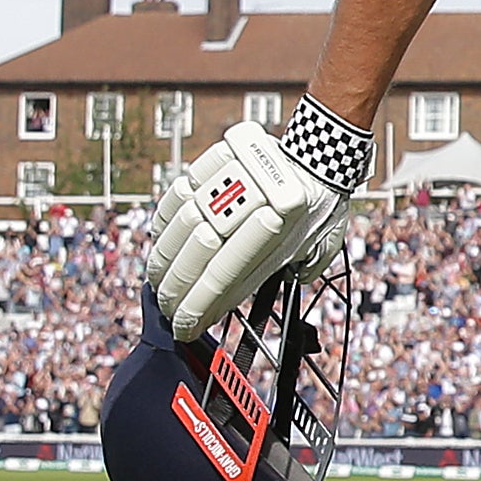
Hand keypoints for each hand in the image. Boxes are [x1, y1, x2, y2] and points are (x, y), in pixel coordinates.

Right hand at [142, 109, 366, 335]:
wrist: (321, 153)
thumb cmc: (322, 206)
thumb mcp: (319, 248)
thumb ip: (289, 276)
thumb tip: (249, 298)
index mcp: (283, 226)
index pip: (224, 277)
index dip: (196, 307)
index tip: (182, 326)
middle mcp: (254, 200)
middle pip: (198, 253)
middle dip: (175, 289)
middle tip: (169, 308)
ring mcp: (233, 178)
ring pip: (182, 224)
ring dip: (165, 259)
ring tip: (159, 282)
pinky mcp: (218, 161)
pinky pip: (178, 193)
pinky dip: (165, 222)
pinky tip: (161, 243)